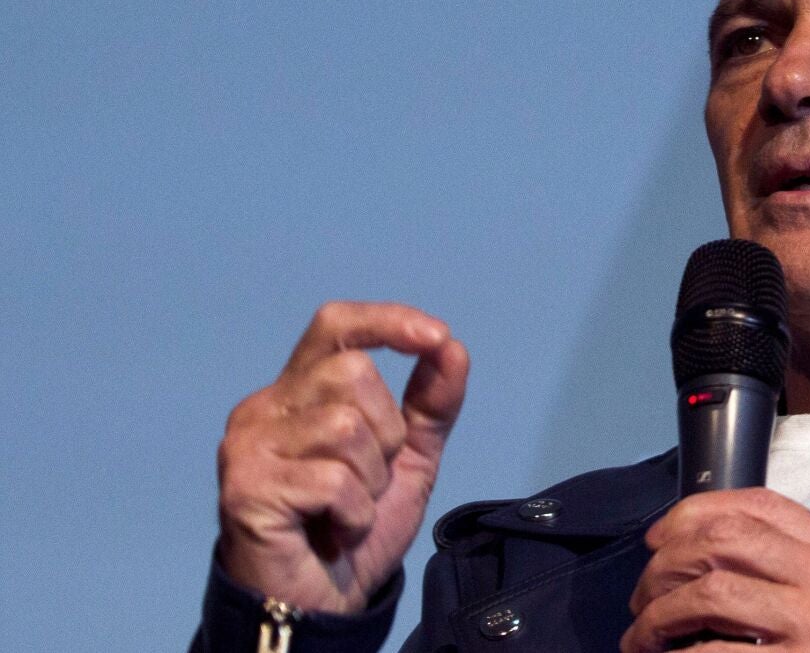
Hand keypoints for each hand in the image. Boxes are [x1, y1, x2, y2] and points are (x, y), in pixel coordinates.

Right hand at [215, 301, 469, 613]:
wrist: (324, 602)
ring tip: (348, 510)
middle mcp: (264, 408)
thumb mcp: (409, 457)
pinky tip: (335, 531)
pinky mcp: (245, 488)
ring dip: (369, 480)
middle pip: (352, 374)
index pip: (336, 326)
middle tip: (368, 481)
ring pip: (344, 428)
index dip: (387, 320)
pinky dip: (353, 513)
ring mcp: (247, 446)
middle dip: (386, 433)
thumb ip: (431, 402)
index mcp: (299, 391)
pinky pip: (331, 481)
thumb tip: (452, 347)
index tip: (436, 337)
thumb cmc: (354, 525)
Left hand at [622, 488, 809, 652]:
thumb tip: (724, 554)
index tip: (662, 536)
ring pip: (711, 591)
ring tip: (644, 635)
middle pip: (725, 539)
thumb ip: (808, 565)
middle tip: (646, 595)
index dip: (696, 512)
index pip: (760, 505)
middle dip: (667, 563)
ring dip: (661, 613)